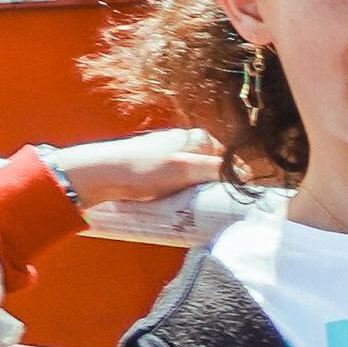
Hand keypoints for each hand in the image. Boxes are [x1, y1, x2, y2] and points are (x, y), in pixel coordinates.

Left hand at [45, 129, 224, 207]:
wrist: (101, 174)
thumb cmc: (141, 169)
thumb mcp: (185, 169)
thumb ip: (217, 170)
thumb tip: (246, 176)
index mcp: (198, 138)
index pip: (231, 162)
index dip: (237, 184)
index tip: (236, 203)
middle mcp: (186, 142)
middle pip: (214, 171)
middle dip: (216, 190)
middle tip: (213, 208)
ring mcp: (170, 154)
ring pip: (197, 179)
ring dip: (199, 194)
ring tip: (194, 208)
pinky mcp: (157, 167)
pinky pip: (181, 183)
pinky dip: (183, 194)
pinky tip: (176, 204)